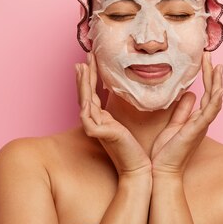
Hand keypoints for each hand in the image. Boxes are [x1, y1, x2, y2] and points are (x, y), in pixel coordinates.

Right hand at [76, 52, 151, 177]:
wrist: (139, 168)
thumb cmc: (137, 147)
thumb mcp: (133, 119)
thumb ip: (131, 103)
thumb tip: (136, 86)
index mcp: (102, 118)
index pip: (93, 92)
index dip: (92, 75)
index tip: (93, 58)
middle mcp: (96, 121)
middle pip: (85, 93)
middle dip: (85, 74)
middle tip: (87, 55)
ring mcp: (95, 128)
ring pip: (84, 101)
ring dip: (83, 83)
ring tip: (83, 67)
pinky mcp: (99, 134)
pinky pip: (88, 117)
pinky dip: (86, 105)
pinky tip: (86, 94)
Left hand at [150, 52, 222, 176]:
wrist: (162, 170)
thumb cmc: (166, 151)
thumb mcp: (173, 124)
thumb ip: (182, 110)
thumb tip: (189, 95)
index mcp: (197, 118)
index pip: (206, 92)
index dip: (207, 76)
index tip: (204, 59)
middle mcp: (203, 120)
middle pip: (213, 92)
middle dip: (212, 73)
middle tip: (209, 54)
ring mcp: (202, 125)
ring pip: (215, 100)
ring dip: (217, 82)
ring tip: (217, 65)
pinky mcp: (197, 130)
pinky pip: (210, 113)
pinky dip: (216, 101)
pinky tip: (220, 89)